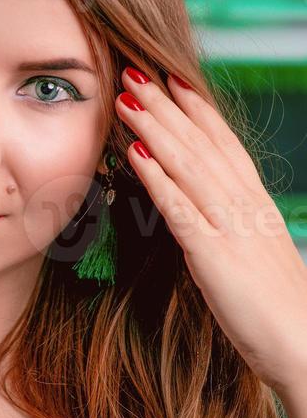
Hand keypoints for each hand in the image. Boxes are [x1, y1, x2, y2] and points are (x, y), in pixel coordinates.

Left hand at [116, 66, 306, 399]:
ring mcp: (231, 227)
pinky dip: (157, 178)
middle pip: (202, 144)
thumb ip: (235, 229)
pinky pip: (181, 208)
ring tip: (128, 99)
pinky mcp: (215, 255)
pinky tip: (135, 154)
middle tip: (136, 72)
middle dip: (166, 107)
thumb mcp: (258, 255)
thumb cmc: (279, 310)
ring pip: (188, 165)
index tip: (174, 80)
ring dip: (155, 129)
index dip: (197, 110)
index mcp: (257, 204)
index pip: (225, 144)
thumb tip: (210, 215)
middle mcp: (246, 206)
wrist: (305, 345)